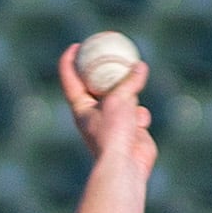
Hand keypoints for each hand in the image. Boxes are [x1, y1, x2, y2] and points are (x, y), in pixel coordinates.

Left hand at [56, 43, 155, 175]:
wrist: (124, 167)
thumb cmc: (113, 134)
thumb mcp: (119, 100)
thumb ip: (129, 82)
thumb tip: (140, 66)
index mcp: (81, 107)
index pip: (70, 79)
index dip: (70, 60)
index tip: (77, 45)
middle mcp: (95, 114)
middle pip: (98, 85)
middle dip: (107, 70)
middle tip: (115, 51)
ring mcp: (114, 123)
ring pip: (125, 98)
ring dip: (131, 94)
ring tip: (134, 90)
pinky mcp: (131, 131)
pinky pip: (139, 114)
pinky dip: (141, 116)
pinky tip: (141, 123)